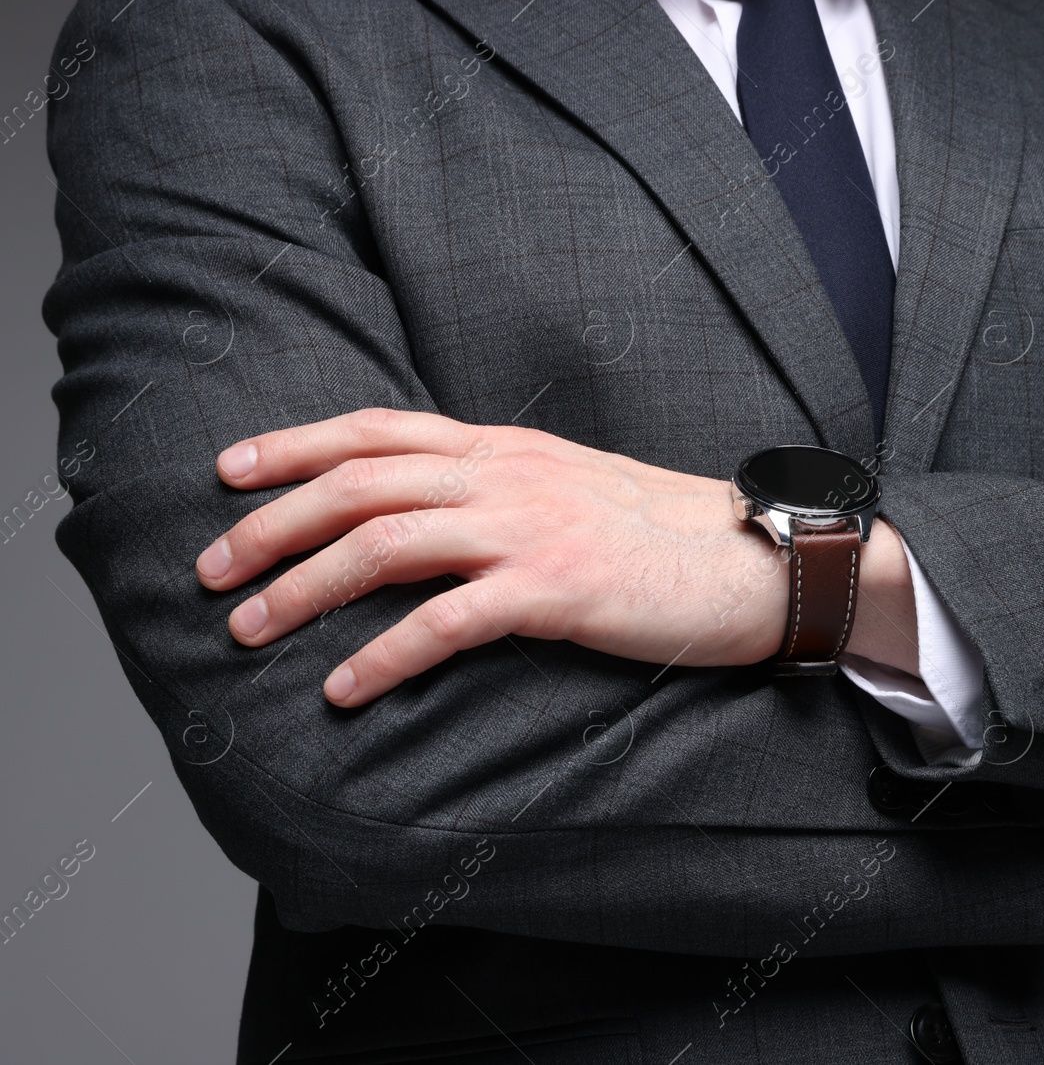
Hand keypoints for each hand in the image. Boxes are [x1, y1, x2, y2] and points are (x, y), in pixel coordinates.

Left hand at [193, 410, 916, 706]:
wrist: (757, 559)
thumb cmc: (666, 535)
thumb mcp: (574, 488)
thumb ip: (503, 487)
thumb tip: (433, 510)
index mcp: (507, 447)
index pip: (378, 429)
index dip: (293, 445)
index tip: (229, 471)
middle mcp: (506, 475)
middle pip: (358, 482)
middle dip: (269, 524)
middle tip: (211, 572)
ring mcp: (530, 527)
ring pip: (383, 543)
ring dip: (301, 588)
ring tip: (248, 632)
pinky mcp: (556, 589)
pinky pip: (444, 621)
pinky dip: (381, 655)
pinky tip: (344, 690)